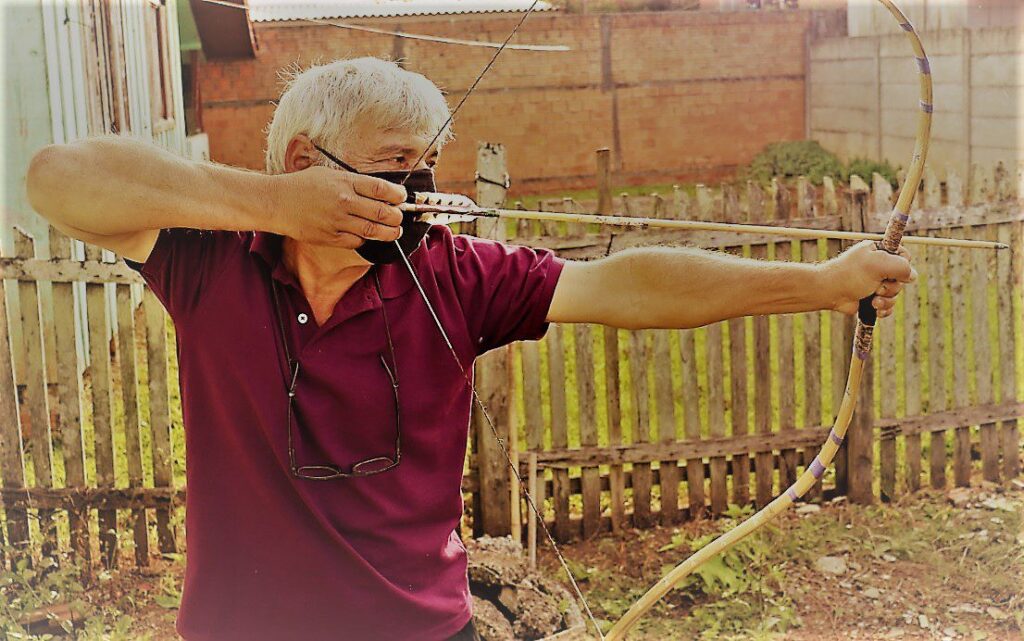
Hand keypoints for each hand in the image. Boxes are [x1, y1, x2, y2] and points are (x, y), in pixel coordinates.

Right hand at [270, 167, 406, 247]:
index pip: (382, 189)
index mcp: (346, 182)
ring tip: (395, 232)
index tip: (402, 198)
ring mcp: (337, 221)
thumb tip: (380, 191)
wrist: (277, 202)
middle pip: (383, 212)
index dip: (398, 195)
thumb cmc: (303, 185)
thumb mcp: (330, 174)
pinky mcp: (330, 237)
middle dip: (398, 217)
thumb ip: (354, 182)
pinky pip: (356, 242)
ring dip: (389, 233)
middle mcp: (344, 201)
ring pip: (373, 231)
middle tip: (400, 218)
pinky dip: (365, 240)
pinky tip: (367, 236)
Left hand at [821, 240, 916, 318]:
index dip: (903, 265)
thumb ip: (901, 266)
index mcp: (879, 252)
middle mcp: (879, 267)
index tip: (891, 270)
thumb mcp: (879, 264)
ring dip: (887, 300)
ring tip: (873, 301)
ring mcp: (875, 283)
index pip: (905, 256)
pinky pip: (888, 305)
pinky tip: (875, 309)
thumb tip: (912, 276)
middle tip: (877, 288)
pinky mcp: (871, 298)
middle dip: (892, 287)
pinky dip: (884, 309)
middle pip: (902, 278)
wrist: (829, 292)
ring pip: (896, 294)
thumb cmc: (851, 275)